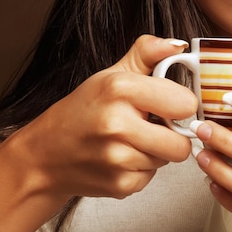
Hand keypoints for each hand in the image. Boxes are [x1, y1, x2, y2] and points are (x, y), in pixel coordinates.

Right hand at [21, 34, 197, 199]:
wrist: (46, 154)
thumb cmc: (82, 110)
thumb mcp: (112, 73)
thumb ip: (147, 54)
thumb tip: (179, 45)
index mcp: (120, 88)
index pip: (185, 103)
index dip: (181, 104)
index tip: (170, 104)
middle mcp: (118, 124)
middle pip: (181, 143)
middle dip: (173, 136)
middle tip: (153, 126)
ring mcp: (118, 158)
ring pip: (167, 161)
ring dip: (155, 152)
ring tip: (130, 140)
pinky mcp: (119, 185)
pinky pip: (150, 178)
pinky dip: (140, 169)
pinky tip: (121, 157)